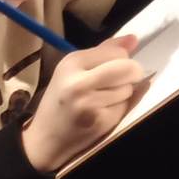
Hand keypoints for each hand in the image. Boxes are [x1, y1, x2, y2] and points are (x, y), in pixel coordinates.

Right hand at [21, 35, 146, 172]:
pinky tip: (100, 114)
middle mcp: (78, 81)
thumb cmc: (60, 103)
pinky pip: (124, 107)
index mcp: (71, 63)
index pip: (117, 52)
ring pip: (128, 89)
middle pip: (128, 68)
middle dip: (131, 75)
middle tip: (118, 83)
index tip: (108, 70)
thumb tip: (133, 39)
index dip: (121, 60)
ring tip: (102, 101)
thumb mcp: (73, 72)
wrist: (44, 139)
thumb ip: (103, 53)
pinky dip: (117, 110)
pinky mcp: (99, 121)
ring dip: (122, 94)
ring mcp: (89, 103)